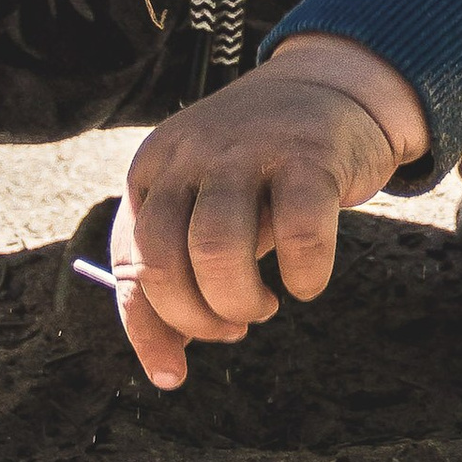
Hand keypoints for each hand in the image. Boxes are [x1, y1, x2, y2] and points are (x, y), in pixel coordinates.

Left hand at [109, 34, 429, 388]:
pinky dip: (303, 276)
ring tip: (266, 305)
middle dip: (196, 317)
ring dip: (240, 301)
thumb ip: (180, 263)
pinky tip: (307, 282)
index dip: (146, 328)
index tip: (173, 375)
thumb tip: (166, 358)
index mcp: (153, 169)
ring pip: (217, 250)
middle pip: (164, 260)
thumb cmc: (263, 166)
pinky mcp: (309, 154)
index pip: (128, 261)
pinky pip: (298, 236)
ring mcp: (247, 149)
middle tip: (233, 326)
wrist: (333, 86)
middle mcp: (190, 155)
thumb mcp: (205, 200)